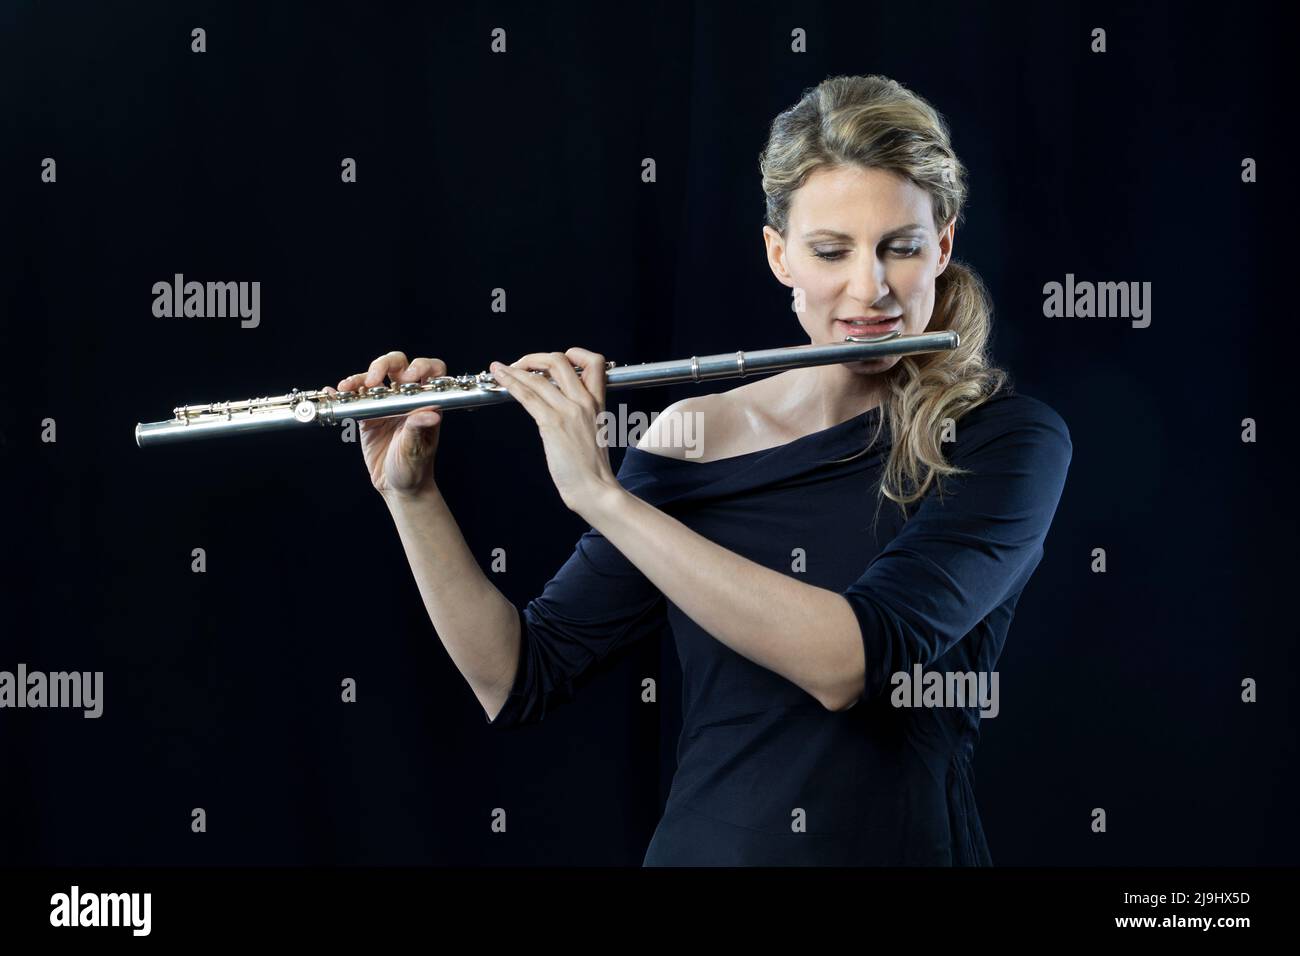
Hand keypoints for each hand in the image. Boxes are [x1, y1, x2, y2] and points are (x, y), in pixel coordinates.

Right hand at [329, 351, 445, 497]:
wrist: (396, 486)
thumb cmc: (415, 468)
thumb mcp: (417, 450)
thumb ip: (419, 429)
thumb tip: (432, 414)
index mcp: (425, 402)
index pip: (430, 371)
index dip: (421, 367)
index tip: (407, 377)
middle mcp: (406, 398)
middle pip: (397, 365)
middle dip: (383, 365)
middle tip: (373, 379)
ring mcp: (385, 404)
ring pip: (372, 379)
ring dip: (358, 379)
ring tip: (346, 388)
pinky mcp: (367, 414)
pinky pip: (353, 398)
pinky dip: (342, 394)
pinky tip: (333, 393)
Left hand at [489, 348, 620, 514]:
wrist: (595, 488)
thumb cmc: (591, 468)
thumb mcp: (595, 432)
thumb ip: (582, 414)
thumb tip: (560, 405)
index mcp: (597, 402)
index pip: (594, 362)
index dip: (575, 354)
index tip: (557, 361)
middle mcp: (584, 401)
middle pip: (559, 361)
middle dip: (534, 358)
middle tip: (520, 365)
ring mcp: (569, 411)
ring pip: (538, 377)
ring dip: (514, 369)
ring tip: (499, 369)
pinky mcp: (553, 424)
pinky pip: (528, 396)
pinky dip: (510, 384)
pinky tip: (500, 380)